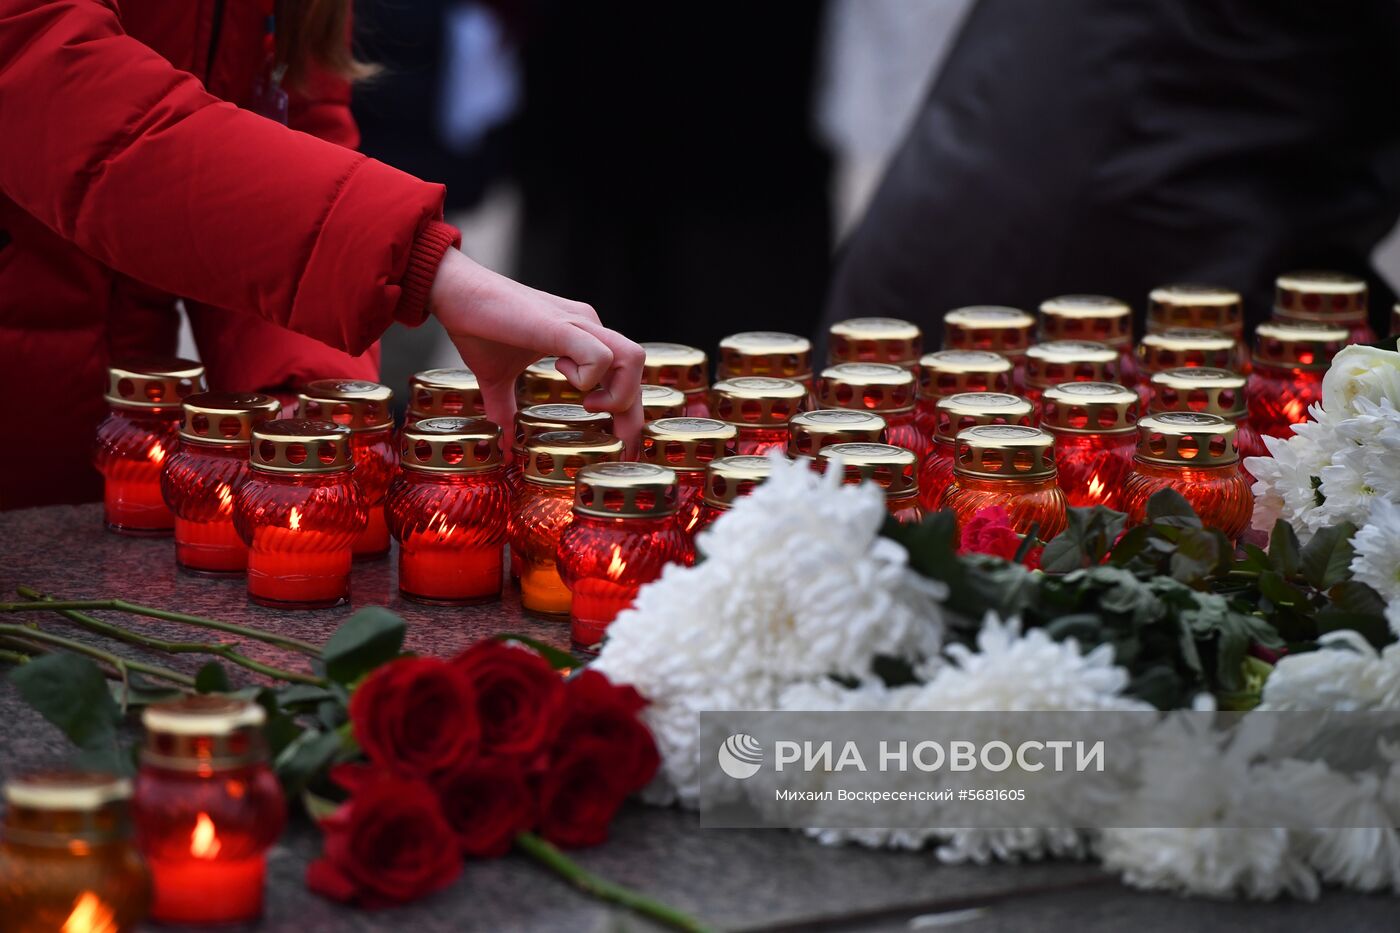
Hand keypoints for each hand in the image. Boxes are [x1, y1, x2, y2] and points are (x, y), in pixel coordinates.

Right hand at [428, 249, 644, 452]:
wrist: (455, 292)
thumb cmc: (477, 327)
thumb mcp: (495, 377)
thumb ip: (504, 406)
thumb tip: (502, 440)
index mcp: (582, 336)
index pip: (624, 371)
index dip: (628, 408)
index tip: (619, 440)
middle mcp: (588, 326)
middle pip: (637, 367)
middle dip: (633, 412)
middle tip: (617, 442)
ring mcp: (578, 324)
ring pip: (632, 359)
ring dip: (618, 393)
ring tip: (588, 405)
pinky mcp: (560, 327)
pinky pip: (599, 356)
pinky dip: (589, 378)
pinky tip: (562, 376)